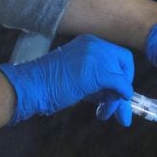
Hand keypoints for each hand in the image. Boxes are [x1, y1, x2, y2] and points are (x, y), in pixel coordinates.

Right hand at [0, 35, 133, 124]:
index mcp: (90, 42)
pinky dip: (120, 97)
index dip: (122, 75)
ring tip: (104, 114)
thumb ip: (97, 79)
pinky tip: (106, 109)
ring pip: (122, 78)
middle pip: (124, 65)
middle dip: (123, 89)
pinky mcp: (98, 72)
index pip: (118, 55)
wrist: (32, 86)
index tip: (116, 91)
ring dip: (117, 100)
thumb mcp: (77, 74)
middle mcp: (96, 44)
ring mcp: (97, 56)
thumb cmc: (49, 84)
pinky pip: (121, 85)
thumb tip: (119, 94)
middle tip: (118, 111)